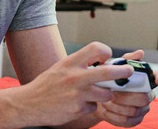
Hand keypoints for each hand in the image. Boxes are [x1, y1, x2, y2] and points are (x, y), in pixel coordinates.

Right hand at [18, 42, 133, 126]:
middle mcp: (75, 77)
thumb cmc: (48, 83)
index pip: (96, 48)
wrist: (28, 104)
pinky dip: (89, 106)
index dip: (106, 52)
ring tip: (94, 93)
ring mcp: (77, 95)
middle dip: (123, 72)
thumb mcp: (62, 66)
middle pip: (108, 72)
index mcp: (71, 62)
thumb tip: (106, 61)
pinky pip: (93, 107)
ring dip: (104, 94)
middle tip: (129, 71)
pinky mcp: (77, 109)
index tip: (107, 57)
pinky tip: (77, 104)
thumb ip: (82, 63)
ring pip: (106, 94)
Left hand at [95, 49, 157, 127]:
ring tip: (105, 101)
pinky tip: (106, 110)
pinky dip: (114, 116)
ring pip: (133, 111)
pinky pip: (127, 121)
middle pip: (144, 98)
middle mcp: (148, 94)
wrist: (98, 99)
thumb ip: (127, 60)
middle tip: (112, 94)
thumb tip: (140, 53)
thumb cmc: (110, 81)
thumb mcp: (115, 67)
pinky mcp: (135, 120)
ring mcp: (142, 109)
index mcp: (145, 80)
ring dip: (116, 107)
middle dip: (126, 97)